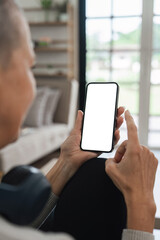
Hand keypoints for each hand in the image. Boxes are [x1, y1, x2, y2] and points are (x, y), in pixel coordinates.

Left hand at [46, 107, 123, 195]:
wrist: (69, 160)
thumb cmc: (69, 148)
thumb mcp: (75, 132)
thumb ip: (79, 123)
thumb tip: (81, 112)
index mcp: (90, 132)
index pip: (101, 121)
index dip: (107, 114)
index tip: (113, 107)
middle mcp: (96, 137)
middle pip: (108, 126)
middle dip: (116, 117)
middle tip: (121, 109)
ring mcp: (100, 143)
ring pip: (112, 133)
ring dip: (117, 126)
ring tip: (121, 118)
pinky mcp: (101, 149)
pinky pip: (111, 144)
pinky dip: (115, 138)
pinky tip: (116, 132)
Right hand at [105, 110, 157, 232]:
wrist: (140, 196)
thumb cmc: (126, 183)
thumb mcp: (110, 169)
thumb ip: (109, 159)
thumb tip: (114, 158)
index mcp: (134, 150)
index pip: (132, 129)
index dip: (129, 119)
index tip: (128, 112)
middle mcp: (144, 151)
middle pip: (129, 144)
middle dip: (122, 151)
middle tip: (119, 163)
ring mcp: (150, 156)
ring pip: (136, 150)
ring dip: (130, 156)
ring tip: (127, 168)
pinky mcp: (154, 161)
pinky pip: (143, 155)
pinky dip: (137, 159)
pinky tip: (135, 170)